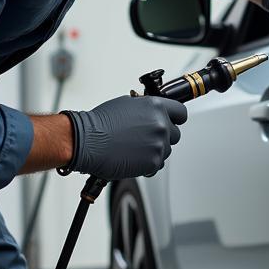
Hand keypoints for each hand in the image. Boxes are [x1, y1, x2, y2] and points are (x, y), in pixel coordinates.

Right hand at [63, 95, 187, 180]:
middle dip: (162, 136)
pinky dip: (147, 164)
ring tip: (134, 148)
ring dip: (154, 150)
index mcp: (156, 106)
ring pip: (166, 150)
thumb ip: (146, 108)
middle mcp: (161, 124)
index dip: (175, 118)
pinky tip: (132, 158)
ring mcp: (158, 144)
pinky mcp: (153, 162)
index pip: (181, 113)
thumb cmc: (100, 123)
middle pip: (175, 133)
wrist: (87, 142)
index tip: (172, 122)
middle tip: (144, 138)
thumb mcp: (126, 104)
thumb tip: (151, 112)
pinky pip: (157, 164)